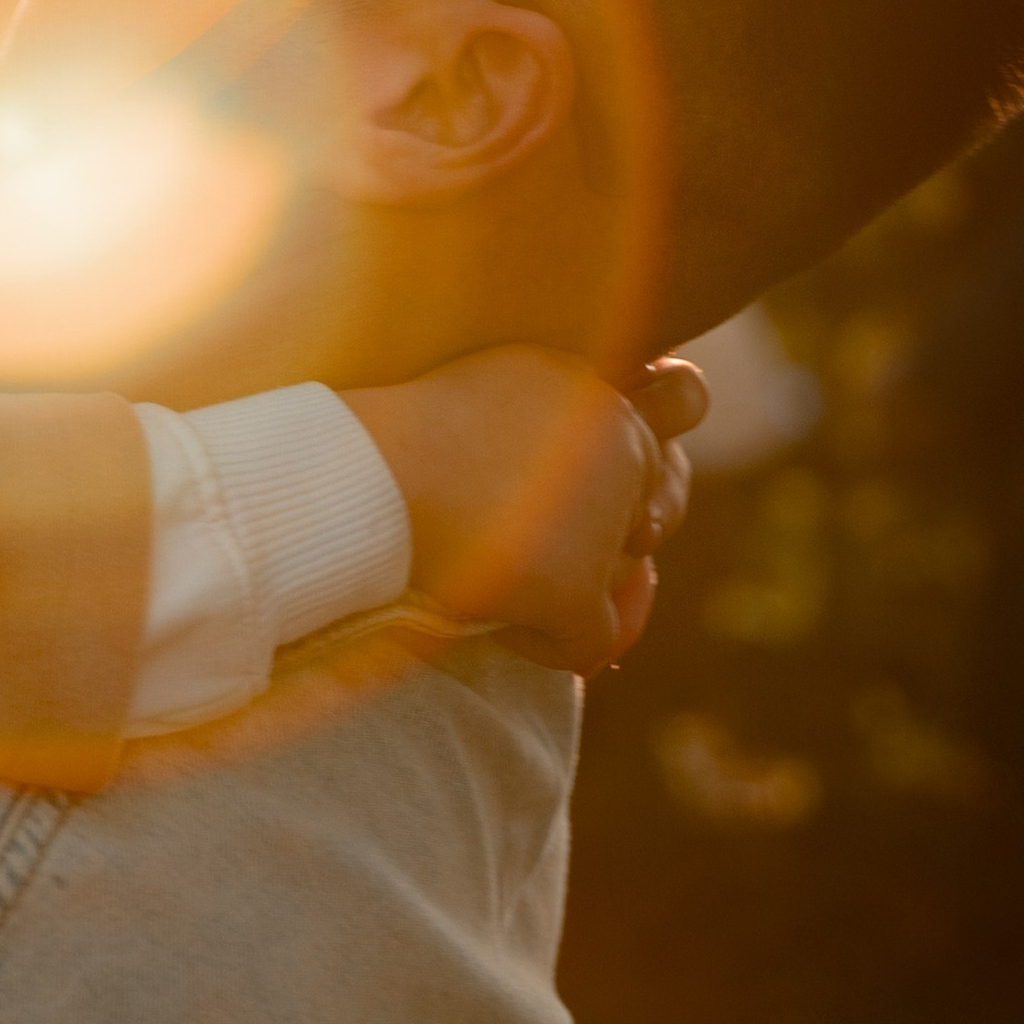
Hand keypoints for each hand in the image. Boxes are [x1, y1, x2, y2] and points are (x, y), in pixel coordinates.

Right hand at [339, 345, 692, 674]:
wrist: (353, 473)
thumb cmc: (401, 427)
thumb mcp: (499, 379)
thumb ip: (565, 403)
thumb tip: (645, 416)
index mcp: (595, 381)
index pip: (670, 422)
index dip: (634, 470)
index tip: (578, 487)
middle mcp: (615, 437)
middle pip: (660, 504)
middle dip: (625, 529)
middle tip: (540, 534)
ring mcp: (601, 516)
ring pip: (625, 575)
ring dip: (575, 582)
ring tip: (501, 568)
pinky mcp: (573, 585)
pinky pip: (592, 639)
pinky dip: (549, 643)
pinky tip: (502, 626)